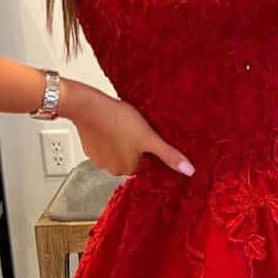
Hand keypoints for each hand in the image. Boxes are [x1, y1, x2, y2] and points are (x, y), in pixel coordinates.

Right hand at [61, 81, 194, 177]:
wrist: (89, 107)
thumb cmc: (118, 119)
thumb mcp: (149, 137)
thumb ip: (168, 154)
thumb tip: (188, 171)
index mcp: (129, 169)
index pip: (146, 165)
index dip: (148, 152)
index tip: (148, 140)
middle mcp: (114, 169)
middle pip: (131, 160)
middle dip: (135, 148)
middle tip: (137, 131)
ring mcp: (99, 161)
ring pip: (117, 153)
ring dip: (121, 143)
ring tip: (123, 127)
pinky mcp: (90, 150)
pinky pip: (104, 147)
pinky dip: (108, 139)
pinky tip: (111, 126)